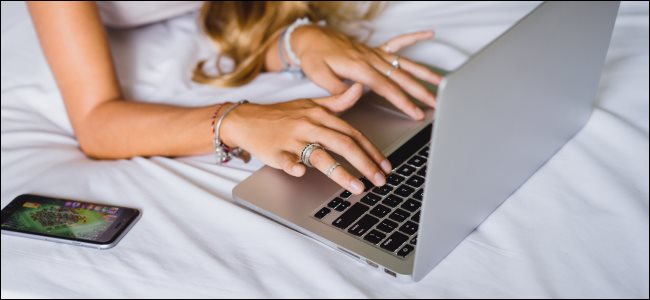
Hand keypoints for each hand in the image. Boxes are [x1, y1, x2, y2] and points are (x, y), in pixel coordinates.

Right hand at [220, 83, 391, 193]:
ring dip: (341, 173)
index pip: (352, 133)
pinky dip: (294, 166)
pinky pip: (286, 159)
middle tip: (380, 181)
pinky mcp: (275, 151)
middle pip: (343, 144)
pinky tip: (302, 173)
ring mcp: (292, 139)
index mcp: (320, 115)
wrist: (246, 119)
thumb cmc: (280, 115)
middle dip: (366, 164)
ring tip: (358, 188)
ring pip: (320, 155)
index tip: (385, 166)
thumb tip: (359, 89)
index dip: (372, 150)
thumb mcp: (310, 104)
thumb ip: (337, 101)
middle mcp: (309, 125)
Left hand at [293, 27, 442, 119]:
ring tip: (441, 82)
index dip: (403, 101)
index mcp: (360, 68)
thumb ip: (336, 88)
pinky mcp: (374, 50)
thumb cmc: (313, 57)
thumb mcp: (318, 76)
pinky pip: (397, 42)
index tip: (415, 112)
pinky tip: (429, 34)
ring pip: (404, 64)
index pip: (387, 88)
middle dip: (421, 92)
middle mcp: (371, 59)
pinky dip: (414, 38)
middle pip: (401, 77)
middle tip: (436, 104)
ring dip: (424, 73)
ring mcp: (375, 53)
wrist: (310, 38)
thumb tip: (356, 92)